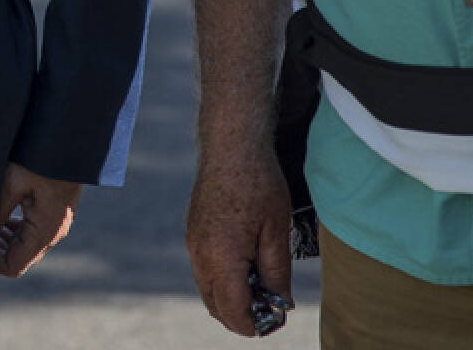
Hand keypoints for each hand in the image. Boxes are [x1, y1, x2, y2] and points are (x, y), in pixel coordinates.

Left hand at [0, 163, 80, 277]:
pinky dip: (14, 230)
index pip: (14, 266)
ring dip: (4, 240)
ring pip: (24, 246)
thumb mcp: (12, 183)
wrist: (69, 144)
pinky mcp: (55, 215)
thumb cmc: (40, 160)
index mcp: (44, 232)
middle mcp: (53, 234)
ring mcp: (56, 226)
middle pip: (19, 258)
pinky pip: (32, 233)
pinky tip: (1, 215)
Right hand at [186, 145, 294, 335]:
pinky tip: (246, 264)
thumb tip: (279, 305)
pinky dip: (223, 280)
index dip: (256, 325)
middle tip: (272, 307)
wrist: (230, 146)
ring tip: (262, 284)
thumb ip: (276, 274)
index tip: (277, 319)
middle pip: (216, 307)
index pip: (233, 312)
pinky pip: (204, 271)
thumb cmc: (258, 184)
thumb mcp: (276, 232)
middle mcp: (199, 255)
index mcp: (221, 258)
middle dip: (242, 316)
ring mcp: (192, 244)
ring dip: (232, 298)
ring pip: (208, 290)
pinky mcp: (193, 233)